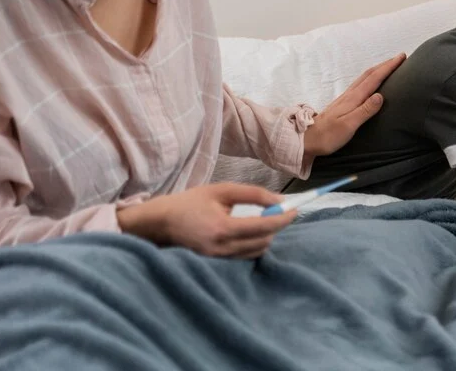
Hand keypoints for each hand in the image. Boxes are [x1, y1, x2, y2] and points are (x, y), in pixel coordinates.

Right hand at [118, 183, 295, 257]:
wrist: (160, 223)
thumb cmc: (190, 203)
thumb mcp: (221, 190)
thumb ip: (252, 194)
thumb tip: (279, 199)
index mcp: (223, 228)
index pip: (264, 227)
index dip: (283, 218)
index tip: (295, 209)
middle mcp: (222, 249)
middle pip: (264, 242)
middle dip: (275, 226)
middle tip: (277, 210)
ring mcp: (218, 260)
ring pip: (256, 252)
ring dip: (265, 237)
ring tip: (262, 220)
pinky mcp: (216, 265)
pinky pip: (244, 258)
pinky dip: (253, 245)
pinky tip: (250, 233)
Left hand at [303, 53, 405, 156]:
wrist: (307, 140)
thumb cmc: (328, 136)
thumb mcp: (348, 126)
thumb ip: (364, 111)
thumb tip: (380, 95)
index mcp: (353, 98)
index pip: (374, 79)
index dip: (388, 67)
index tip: (401, 58)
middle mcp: (349, 94)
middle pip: (369, 74)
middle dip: (385, 65)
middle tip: (399, 58)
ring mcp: (345, 98)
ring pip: (364, 78)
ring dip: (378, 70)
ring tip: (389, 67)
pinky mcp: (343, 103)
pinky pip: (360, 85)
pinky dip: (370, 79)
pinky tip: (371, 83)